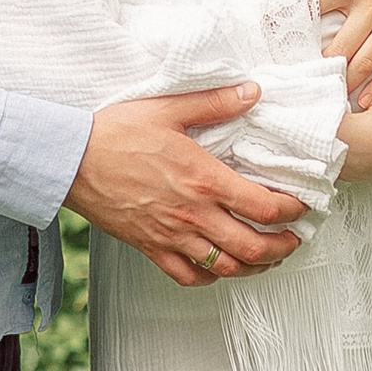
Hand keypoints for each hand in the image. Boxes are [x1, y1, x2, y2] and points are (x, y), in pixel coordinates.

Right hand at [68, 88, 304, 287]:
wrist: (70, 159)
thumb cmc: (115, 132)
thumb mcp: (169, 107)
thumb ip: (215, 102)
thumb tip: (253, 92)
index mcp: (204, 179)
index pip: (264, 206)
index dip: (292, 211)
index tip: (301, 207)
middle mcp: (193, 214)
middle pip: (253, 247)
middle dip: (282, 247)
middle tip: (294, 239)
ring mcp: (172, 236)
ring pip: (225, 268)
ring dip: (254, 267)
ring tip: (267, 258)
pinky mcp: (150, 247)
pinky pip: (188, 276)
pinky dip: (211, 278)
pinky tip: (219, 267)